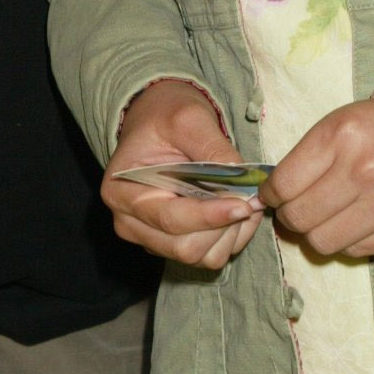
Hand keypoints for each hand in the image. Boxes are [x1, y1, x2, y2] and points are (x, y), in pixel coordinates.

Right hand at [102, 77, 262, 270]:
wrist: (158, 121)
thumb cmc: (165, 117)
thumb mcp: (188, 119)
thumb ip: (214, 149)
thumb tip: (245, 181)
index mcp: (122, 192)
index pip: (170, 219)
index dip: (210, 217)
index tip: (244, 204)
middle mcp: (129, 222)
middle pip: (185, 247)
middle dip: (224, 227)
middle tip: (251, 199)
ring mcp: (150, 237)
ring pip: (200, 256)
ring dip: (230, 234)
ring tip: (244, 201)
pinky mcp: (171, 243)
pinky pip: (208, 255)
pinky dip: (230, 238)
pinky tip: (235, 210)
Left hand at [261, 95, 373, 258]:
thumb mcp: (341, 123)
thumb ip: (306, 158)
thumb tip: (270, 196)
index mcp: (341, 137)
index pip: (283, 185)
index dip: (270, 195)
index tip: (272, 196)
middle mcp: (363, 172)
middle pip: (298, 218)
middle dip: (290, 216)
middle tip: (297, 208)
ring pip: (322, 242)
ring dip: (316, 233)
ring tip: (325, 218)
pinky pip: (354, 251)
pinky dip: (346, 240)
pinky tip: (354, 222)